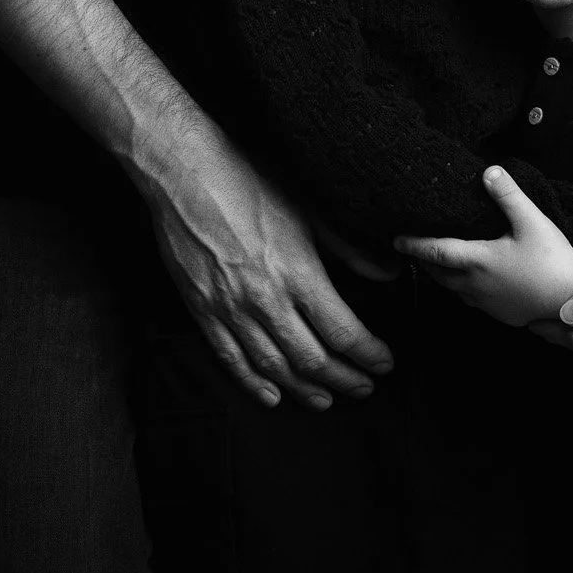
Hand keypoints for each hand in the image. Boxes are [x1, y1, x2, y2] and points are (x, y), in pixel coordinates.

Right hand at [145, 123, 394, 411]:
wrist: (184, 172)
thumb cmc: (249, 178)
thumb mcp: (308, 207)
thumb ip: (349, 248)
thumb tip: (389, 272)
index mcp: (297, 272)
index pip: (343, 331)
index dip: (369, 353)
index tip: (384, 361)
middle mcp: (265, 298)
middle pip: (312, 359)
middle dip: (345, 379)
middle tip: (364, 387)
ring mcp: (230, 309)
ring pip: (273, 366)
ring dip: (303, 389)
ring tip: (327, 399)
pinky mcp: (201, 310)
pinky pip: (229, 358)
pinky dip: (252, 382)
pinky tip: (270, 396)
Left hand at [395, 166, 572, 326]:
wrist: (572, 299)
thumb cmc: (552, 258)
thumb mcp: (531, 221)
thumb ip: (508, 195)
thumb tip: (488, 170)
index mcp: (478, 260)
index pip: (436, 250)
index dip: (414, 244)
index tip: (395, 239)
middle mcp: (476, 284)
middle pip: (438, 273)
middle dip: (423, 261)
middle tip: (411, 249)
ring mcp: (487, 302)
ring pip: (453, 289)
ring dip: (441, 276)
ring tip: (436, 262)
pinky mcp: (500, 313)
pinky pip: (471, 300)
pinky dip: (461, 288)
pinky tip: (471, 281)